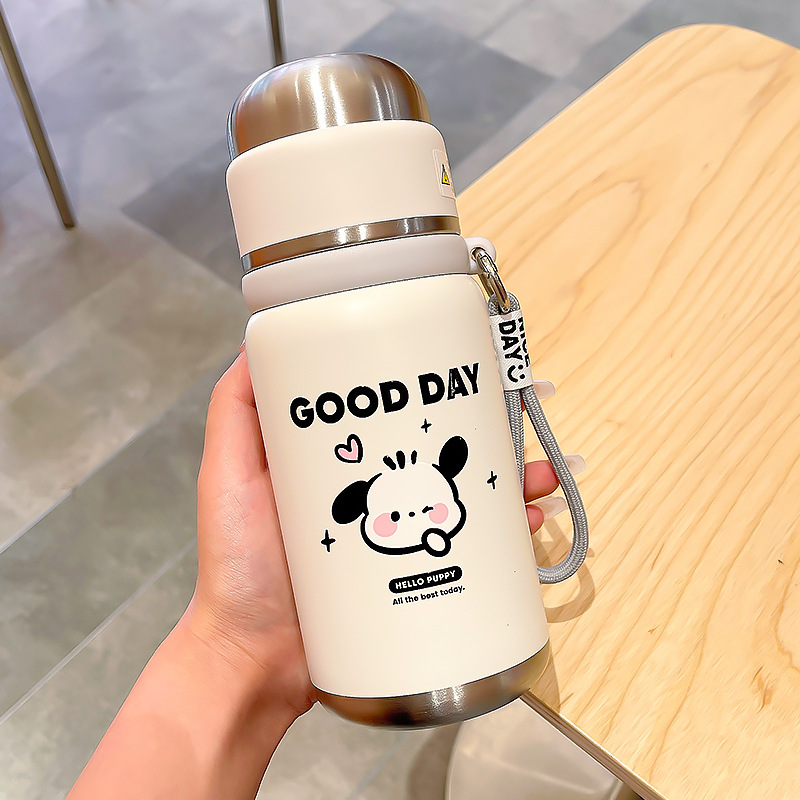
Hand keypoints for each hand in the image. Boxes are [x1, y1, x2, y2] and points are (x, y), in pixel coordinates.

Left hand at [187, 352, 561, 716]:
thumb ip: (235, 410)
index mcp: (339, 462)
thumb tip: (260, 341)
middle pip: (441, 450)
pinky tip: (529, 524)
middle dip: (487, 432)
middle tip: (516, 417)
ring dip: (511, 480)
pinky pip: (468, 546)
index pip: (395, 413)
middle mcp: (376, 491)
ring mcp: (398, 533)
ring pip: (464, 494)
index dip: (433, 389)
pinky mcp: (412, 573)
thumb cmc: (236, 567)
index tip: (464, 368)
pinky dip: (505, 536)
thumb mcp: (228, 474)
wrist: (255, 660)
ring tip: (536, 476)